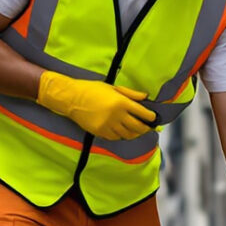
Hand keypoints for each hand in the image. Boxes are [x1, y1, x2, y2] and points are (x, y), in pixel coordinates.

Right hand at [37, 71, 155, 140]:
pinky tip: (123, 132)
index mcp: (121, 102)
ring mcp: (108, 125)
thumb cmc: (92, 89)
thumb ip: (131, 94)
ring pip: (127, 135)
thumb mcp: (113, 88)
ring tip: (137, 131)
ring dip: (134, 134)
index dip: (150, 117)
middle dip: (145, 128)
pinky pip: (115, 138)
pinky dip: (121, 136)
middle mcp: (116, 115)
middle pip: (137, 127)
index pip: (142, 113)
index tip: (153, 118)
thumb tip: (145, 97)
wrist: (72, 98)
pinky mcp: (100, 132)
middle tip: (149, 128)